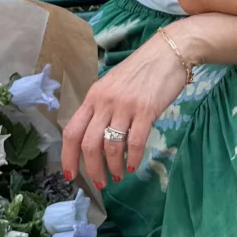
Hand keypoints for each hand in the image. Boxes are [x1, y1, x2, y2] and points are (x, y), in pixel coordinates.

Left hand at [61, 28, 192, 190]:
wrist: (168, 53)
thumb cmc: (140, 71)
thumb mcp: (112, 87)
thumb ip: (102, 109)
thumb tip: (96, 140)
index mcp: (93, 97)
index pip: (72, 131)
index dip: (68, 157)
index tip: (70, 175)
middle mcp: (104, 102)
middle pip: (89, 143)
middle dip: (93, 169)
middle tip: (101, 183)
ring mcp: (125, 106)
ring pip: (111, 146)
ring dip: (113, 167)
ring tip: (119, 175)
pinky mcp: (146, 110)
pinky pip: (135, 142)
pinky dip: (133, 159)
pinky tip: (134, 166)